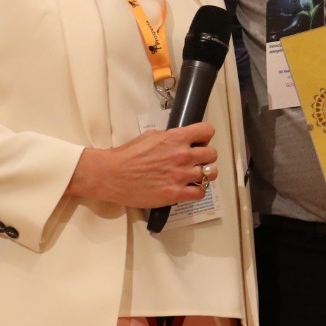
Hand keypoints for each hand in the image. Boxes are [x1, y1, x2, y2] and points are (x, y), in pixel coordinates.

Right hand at [69, 122, 217, 209]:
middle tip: (196, 160)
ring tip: (195, 176)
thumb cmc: (128, 154)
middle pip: (212, 154)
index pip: (207, 131)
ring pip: (210, 174)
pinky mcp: (176, 194)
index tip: (199, 141)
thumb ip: (170, 137)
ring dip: (204, 174)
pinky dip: (198, 190)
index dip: (205, 136)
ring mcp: (181, 176)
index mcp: (176, 138)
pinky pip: (201, 192)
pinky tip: (189, 188)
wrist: (113, 175)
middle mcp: (183, 155)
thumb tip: (181, 141)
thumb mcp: (150, 136)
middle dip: (206, 156)